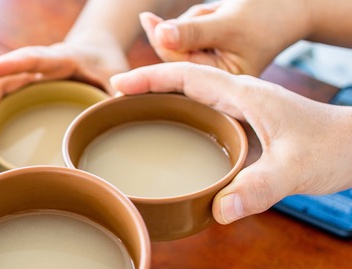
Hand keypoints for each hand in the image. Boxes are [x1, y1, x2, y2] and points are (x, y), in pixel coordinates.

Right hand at [0, 40, 126, 136]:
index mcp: (60, 58)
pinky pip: (4, 102)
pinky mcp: (26, 92)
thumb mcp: (116, 74)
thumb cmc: (105, 63)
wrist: (95, 52)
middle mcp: (37, 68)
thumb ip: (118, 90)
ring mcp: (29, 81)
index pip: (32, 58)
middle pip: (4, 79)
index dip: (9, 63)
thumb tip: (118, 107)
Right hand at [111, 62, 351, 223]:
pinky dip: (179, 114)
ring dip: (161, 98)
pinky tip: (171, 133)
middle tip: (113, 100)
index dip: (149, 78)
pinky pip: (204, 110)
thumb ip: (258, 188)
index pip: (186, 76)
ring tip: (132, 112)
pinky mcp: (248, 122)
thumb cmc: (333, 149)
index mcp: (244, 95)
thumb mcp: (295, 170)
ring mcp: (244, 107)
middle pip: (182, 80)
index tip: (116, 84)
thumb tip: (218, 211)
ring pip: (192, 94)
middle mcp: (240, 96)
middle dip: (146, 84)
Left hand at [139, 0, 308, 75]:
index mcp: (223, 91)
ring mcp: (209, 71)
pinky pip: (187, 33)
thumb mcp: (230, 23)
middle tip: (209, 13)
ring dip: (195, 20)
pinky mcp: (206, 54)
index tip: (147, 18)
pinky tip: (219, 15)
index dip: (163, 40)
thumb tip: (159, 36)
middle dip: (188, 26)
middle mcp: (214, 88)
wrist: (291, 8)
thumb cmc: (267, 15)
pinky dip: (198, 18)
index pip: (179, 67)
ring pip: (179, 39)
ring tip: (223, 14)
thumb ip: (194, 32)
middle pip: (174, 54)